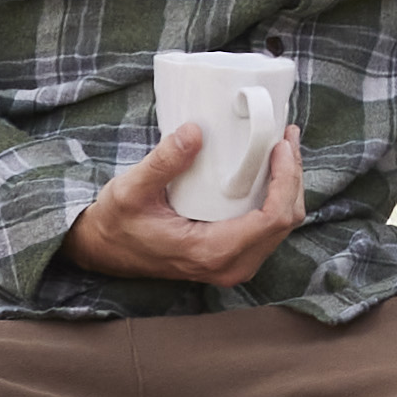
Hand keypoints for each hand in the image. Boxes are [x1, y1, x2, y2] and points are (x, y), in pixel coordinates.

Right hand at [61, 120, 311, 288]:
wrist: (103, 251)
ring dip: (287, 187)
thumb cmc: (116, 223)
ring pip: (281, 227)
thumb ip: (163, 162)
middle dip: (292, 177)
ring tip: (282, 148)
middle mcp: (230, 265)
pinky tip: (270, 172)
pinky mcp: (230, 256)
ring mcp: (233, 265)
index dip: (286, 180)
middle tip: (285, 138)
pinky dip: (275, 199)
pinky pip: (267, 230)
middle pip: (285, 222)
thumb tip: (195, 131)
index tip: (280, 146)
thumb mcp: (131, 189)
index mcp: (212, 251)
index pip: (272, 219)